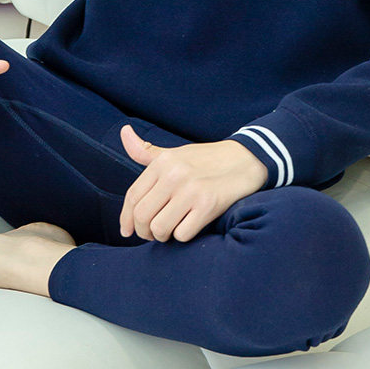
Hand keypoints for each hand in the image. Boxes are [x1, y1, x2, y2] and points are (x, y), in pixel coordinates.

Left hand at [118, 125, 268, 242]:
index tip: (127, 230)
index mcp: (163, 162)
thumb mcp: (175, 152)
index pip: (133, 196)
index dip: (126, 218)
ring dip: (163, 236)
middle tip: (153, 233)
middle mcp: (174, 174)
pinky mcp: (208, 204)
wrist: (245, 159)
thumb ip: (146, 151)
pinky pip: (182, 234)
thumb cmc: (206, 159)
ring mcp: (191, 189)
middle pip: (142, 215)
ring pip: (159, 228)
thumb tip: (124, 132)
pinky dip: (183, 236)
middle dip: (144, 231)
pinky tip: (189, 226)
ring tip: (171, 230)